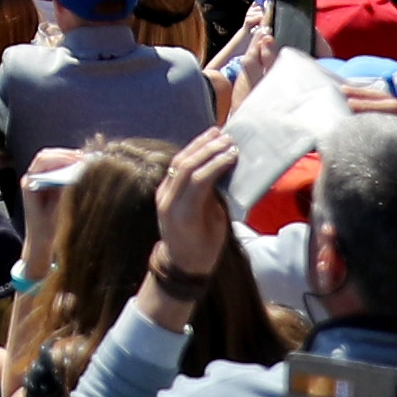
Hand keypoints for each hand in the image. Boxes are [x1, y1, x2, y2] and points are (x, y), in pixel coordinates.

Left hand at [150, 124, 240, 290]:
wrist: (179, 263)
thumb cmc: (205, 250)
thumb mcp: (218, 227)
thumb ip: (217, 199)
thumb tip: (224, 173)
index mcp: (185, 214)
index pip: (199, 180)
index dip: (216, 163)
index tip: (234, 152)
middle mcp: (169, 201)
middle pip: (186, 166)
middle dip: (208, 149)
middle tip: (228, 139)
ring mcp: (162, 194)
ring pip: (178, 162)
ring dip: (198, 145)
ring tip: (216, 133)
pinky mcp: (162, 190)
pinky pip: (176, 166)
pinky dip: (190, 152)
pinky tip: (203, 143)